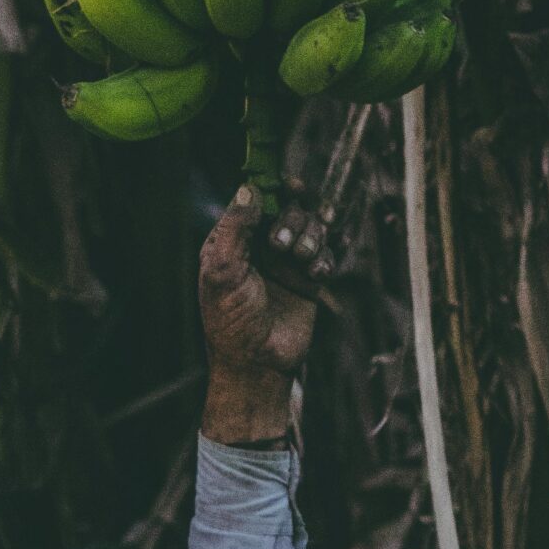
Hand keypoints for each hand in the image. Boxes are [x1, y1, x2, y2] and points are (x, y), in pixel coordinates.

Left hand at [198, 190, 328, 444]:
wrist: (257, 364)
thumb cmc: (230, 321)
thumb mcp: (222, 272)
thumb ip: (234, 228)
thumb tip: (249, 187)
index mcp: (232, 241)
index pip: (256, 200)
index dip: (275, 189)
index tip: (291, 184)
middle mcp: (260, 247)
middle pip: (290, 209)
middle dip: (294, 220)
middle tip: (283, 247)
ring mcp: (286, 263)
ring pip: (312, 228)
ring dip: (312, 237)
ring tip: (302, 261)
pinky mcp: (308, 281)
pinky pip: (326, 255)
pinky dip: (325, 259)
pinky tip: (316, 275)